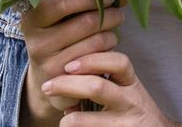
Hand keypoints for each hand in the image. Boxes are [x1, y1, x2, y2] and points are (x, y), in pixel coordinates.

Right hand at [19, 0, 124, 123]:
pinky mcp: (66, 83)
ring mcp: (49, 65)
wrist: (45, 79)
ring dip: (112, 33)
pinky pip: (98, 60)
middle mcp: (36, 43)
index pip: (61, 3)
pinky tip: (107, 48)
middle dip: (109, 14)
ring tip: (113, 31)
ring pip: (96, 41)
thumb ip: (80, 3)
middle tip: (118, 13)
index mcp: (31, 20)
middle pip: (85, 22)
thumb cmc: (58, 38)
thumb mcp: (58, 19)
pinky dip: (108, 51)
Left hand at [46, 51, 181, 126]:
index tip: (69, 64)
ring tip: (63, 118)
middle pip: (97, 87)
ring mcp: (123, 124)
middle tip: (48, 86)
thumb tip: (70, 68)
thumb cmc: (134, 109)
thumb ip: (108, 75)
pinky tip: (71, 125)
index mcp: (132, 84)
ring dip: (68, 119)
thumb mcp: (128, 88)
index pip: (119, 63)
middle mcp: (131, 102)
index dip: (92, 60)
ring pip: (85, 121)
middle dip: (67, 84)